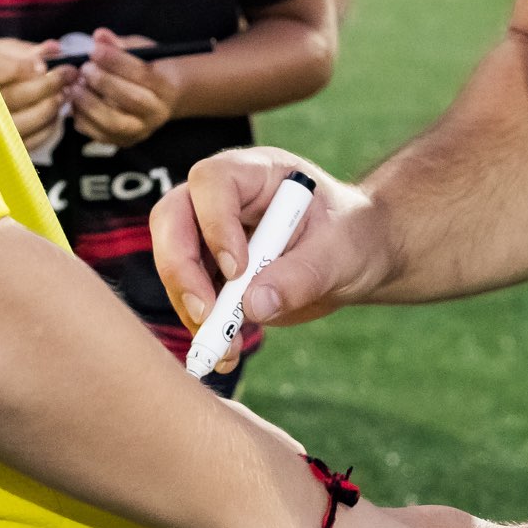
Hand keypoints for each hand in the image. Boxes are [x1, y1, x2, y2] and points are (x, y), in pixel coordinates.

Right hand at [0, 37, 64, 145]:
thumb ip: (24, 50)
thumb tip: (53, 48)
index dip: (23, 68)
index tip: (43, 65)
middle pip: (15, 96)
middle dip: (48, 84)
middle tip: (68, 73)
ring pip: (26, 120)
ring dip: (52, 105)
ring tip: (65, 91)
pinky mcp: (1, 147)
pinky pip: (30, 141)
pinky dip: (48, 126)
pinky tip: (55, 111)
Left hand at [68, 29, 180, 145]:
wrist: (157, 100)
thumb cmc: (147, 71)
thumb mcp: (140, 52)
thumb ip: (120, 45)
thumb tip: (99, 35)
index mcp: (166, 88)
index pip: (143, 74)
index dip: (117, 61)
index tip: (95, 50)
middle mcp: (156, 113)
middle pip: (132, 100)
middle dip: (104, 83)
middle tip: (84, 69)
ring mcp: (139, 131)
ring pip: (114, 123)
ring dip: (90, 104)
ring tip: (74, 86)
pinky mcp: (122, 142)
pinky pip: (100, 135)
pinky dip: (83, 120)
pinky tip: (73, 103)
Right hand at [152, 147, 397, 369]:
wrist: (356, 256)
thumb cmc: (352, 237)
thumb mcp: (340, 253)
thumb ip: (301, 275)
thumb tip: (252, 306)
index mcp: (256, 173)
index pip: (212, 183)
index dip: (214, 224)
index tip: (237, 269)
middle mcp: (222, 198)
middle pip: (172, 219)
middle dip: (181, 270)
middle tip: (207, 315)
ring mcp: (209, 234)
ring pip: (174, 264)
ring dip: (192, 310)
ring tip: (226, 348)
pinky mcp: (209, 271)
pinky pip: (190, 297)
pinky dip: (204, 328)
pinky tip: (227, 354)